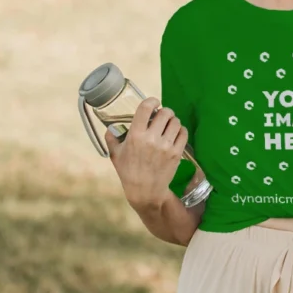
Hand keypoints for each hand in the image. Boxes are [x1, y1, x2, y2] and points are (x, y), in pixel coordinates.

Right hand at [104, 97, 187, 211]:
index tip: (154, 103)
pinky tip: (174, 134)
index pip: (146, 108)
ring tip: (168, 126)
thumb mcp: (115, 155)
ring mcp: (166, 146)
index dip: (152, 101)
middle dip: (164, 112)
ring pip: (175, 121)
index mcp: (135, 135)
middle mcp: (151, 139)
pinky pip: (183, 133)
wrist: (145, 191)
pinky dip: (180, 130)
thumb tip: (109, 127)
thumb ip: (111, 139)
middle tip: (161, 116)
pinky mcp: (176, 153)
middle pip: (165, 112)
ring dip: (172, 121)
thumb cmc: (128, 172)